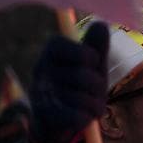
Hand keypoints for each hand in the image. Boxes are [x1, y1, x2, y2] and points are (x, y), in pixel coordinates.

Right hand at [27, 22, 109, 142]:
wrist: (56, 117)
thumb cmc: (78, 83)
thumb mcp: (91, 63)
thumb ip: (97, 45)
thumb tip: (101, 24)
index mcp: (52, 49)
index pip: (82, 52)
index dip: (92, 59)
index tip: (91, 61)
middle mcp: (42, 68)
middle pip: (85, 77)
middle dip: (97, 87)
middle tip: (92, 90)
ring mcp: (40, 92)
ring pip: (83, 100)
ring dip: (94, 104)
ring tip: (87, 104)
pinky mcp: (44, 115)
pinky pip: (77, 117)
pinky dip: (86, 118)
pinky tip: (82, 116)